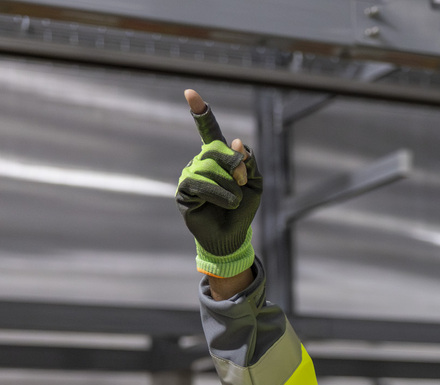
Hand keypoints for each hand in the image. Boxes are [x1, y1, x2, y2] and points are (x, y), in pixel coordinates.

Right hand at [177, 89, 260, 281]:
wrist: (233, 236)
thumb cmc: (243, 209)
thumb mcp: (255, 184)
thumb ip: (250, 163)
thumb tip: (238, 142)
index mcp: (217, 157)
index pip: (208, 130)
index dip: (200, 112)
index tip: (190, 93)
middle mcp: (200, 162)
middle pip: (215, 150)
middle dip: (234, 165)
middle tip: (242, 182)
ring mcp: (190, 176)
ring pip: (209, 168)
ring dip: (229, 186)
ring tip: (234, 201)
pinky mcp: (184, 192)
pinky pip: (200, 184)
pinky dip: (218, 194)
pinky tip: (225, 203)